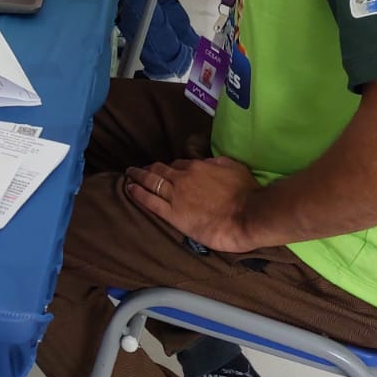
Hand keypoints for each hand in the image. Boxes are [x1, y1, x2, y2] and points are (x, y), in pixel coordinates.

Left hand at [124, 157, 261, 252]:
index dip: (171, 167)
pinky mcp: (172, 214)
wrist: (248, 215)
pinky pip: (149, 200)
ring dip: (138, 177)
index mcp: (198, 166)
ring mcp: (176, 195)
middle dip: (149, 169)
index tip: (166, 170)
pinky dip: (137, 193)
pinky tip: (129, 189)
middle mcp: (183, 177)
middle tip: (139, 169)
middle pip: (160, 170)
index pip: (179, 164)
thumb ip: (218, 163)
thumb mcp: (234, 167)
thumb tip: (209, 162)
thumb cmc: (246, 193)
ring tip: (130, 175)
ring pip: (151, 182)